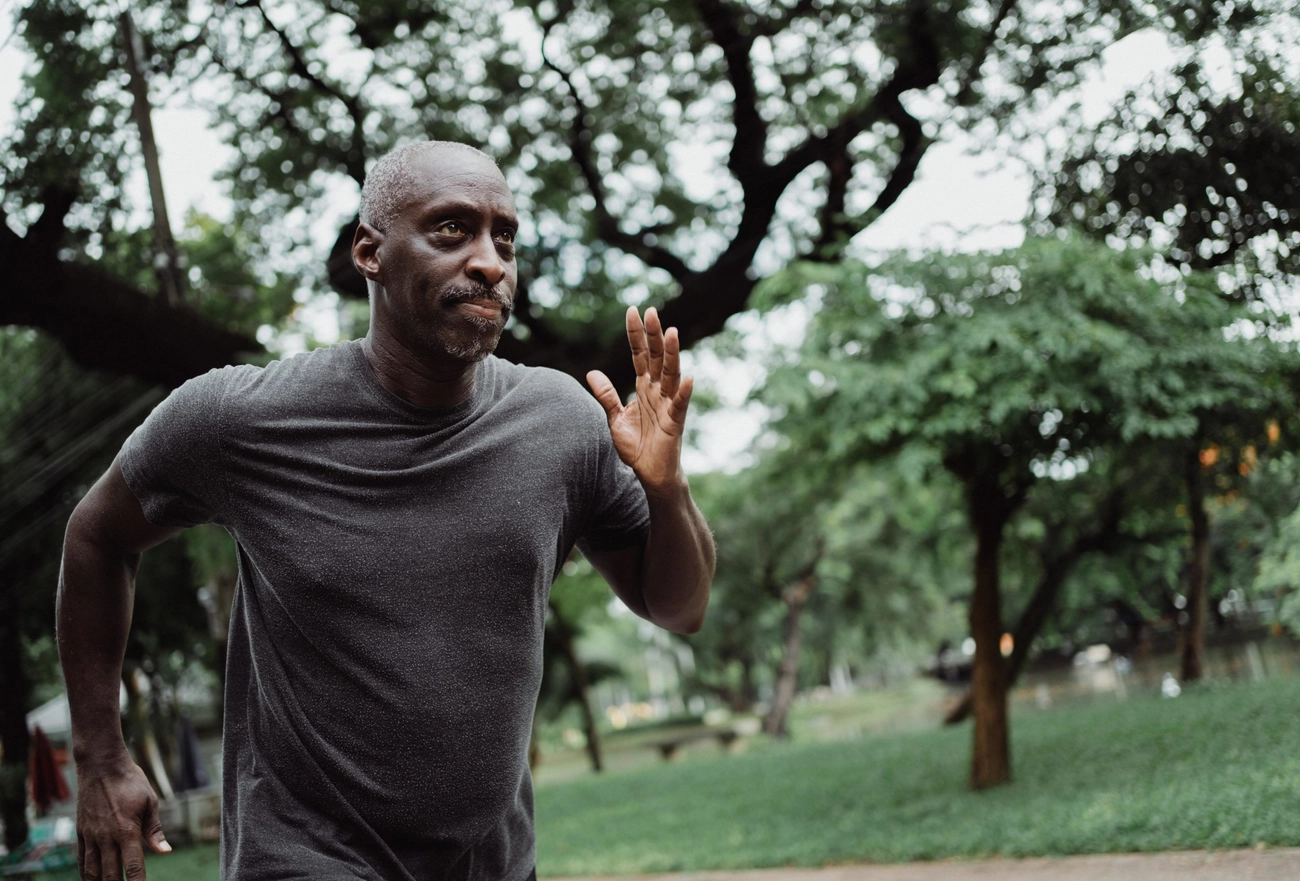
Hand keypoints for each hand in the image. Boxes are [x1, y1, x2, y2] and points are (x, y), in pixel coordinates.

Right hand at [75, 755, 169, 879]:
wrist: (101, 765)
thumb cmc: (130, 781)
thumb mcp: (149, 801)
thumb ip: (154, 830)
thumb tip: (165, 851)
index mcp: (127, 830)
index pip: (133, 866)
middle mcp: (106, 837)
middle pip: (110, 874)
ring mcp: (91, 835)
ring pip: (91, 871)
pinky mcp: (81, 832)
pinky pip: (81, 859)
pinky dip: (85, 873)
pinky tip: (91, 879)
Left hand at [587, 306, 693, 497]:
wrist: (650, 475)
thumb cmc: (637, 447)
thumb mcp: (615, 418)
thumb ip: (607, 395)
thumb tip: (591, 372)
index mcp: (644, 388)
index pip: (639, 355)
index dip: (636, 334)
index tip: (633, 310)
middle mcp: (658, 392)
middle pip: (656, 358)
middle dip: (653, 334)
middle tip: (651, 310)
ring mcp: (668, 405)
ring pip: (670, 374)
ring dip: (672, 354)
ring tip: (671, 332)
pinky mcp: (675, 423)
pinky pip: (680, 405)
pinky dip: (684, 392)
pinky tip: (689, 378)